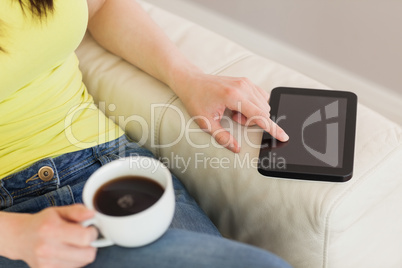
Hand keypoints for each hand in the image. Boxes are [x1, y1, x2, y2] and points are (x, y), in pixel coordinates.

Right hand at [3, 204, 97, 267]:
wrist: (20, 238)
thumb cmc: (42, 223)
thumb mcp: (58, 211)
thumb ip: (77, 211)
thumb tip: (92, 214)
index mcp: (51, 230)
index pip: (85, 238)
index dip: (92, 232)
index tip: (89, 228)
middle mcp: (47, 249)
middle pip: (87, 254)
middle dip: (90, 245)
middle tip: (84, 237)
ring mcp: (46, 264)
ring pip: (82, 263)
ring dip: (83, 253)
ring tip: (73, 244)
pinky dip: (75, 261)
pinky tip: (67, 252)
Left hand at [173, 72, 288, 152]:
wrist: (191, 81)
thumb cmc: (196, 100)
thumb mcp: (206, 122)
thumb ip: (222, 137)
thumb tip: (236, 148)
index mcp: (233, 97)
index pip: (260, 115)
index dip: (273, 128)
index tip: (284, 136)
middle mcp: (243, 87)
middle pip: (263, 111)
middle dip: (252, 121)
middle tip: (233, 118)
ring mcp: (246, 82)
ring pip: (263, 105)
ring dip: (252, 113)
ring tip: (233, 112)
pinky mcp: (246, 81)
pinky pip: (261, 97)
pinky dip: (254, 105)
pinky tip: (238, 106)